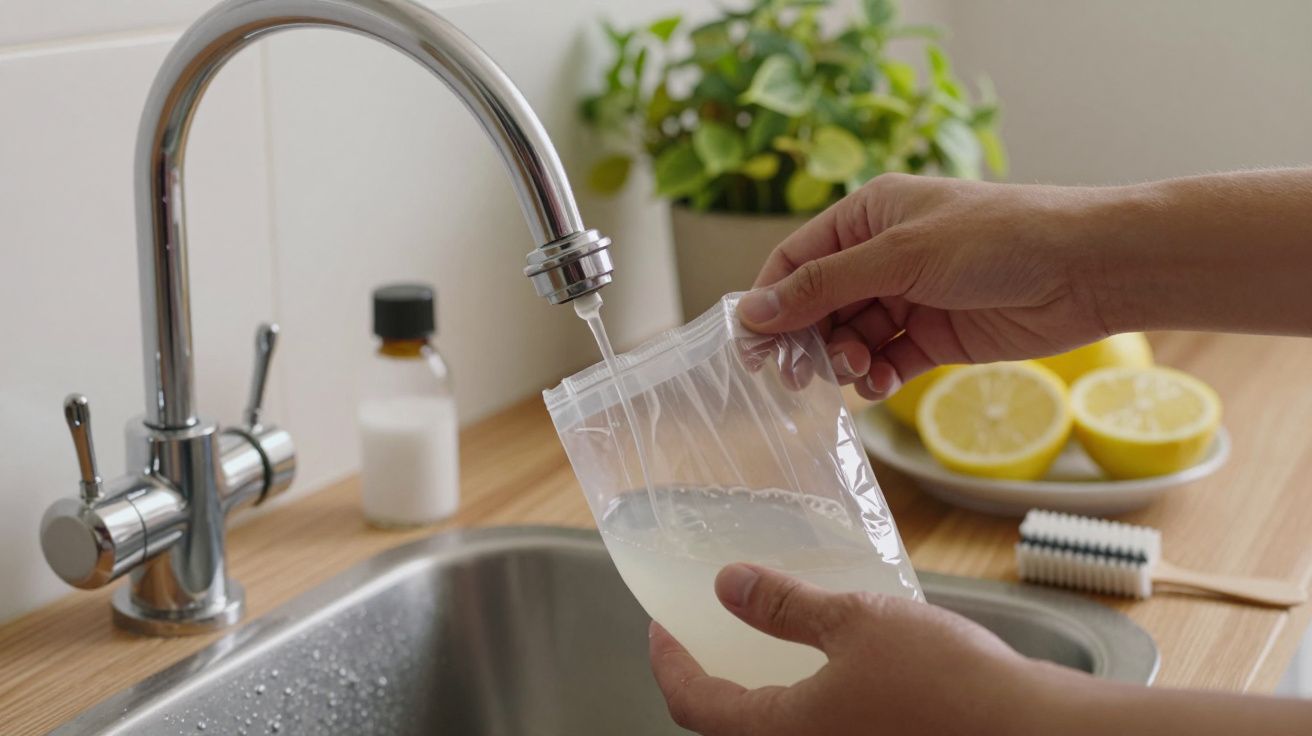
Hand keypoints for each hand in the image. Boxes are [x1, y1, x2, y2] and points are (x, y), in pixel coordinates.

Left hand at [649, 563, 1053, 735]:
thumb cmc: (944, 682)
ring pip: (781, 730)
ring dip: (761, 688)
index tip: (660, 626)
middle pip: (733, 726)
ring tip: (765, 637)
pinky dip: (808, 699)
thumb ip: (785, 606)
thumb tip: (727, 584)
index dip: (669, 663)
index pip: (697, 705)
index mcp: (783, 734)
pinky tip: (831, 661)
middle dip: (713, 677)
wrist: (1034, 735)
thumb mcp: (855, 623)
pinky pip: (823, 731)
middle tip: (707, 629)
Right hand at [736, 173, 1113, 400]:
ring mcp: (909, 298)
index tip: (752, 344)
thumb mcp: (899, 256)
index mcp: (868, 216)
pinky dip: (874, 377)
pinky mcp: (935, 338)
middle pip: (818, 304)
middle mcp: (883, 255)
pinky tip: (878, 384)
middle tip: (796, 376)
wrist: (1085, 271)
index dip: (771, 301)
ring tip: (854, 371)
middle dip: (805, 339)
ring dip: (841, 360)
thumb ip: (824, 287)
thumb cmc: (996, 239)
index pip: (797, 260)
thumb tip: (754, 311)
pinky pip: (884, 361)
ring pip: (848, 337)